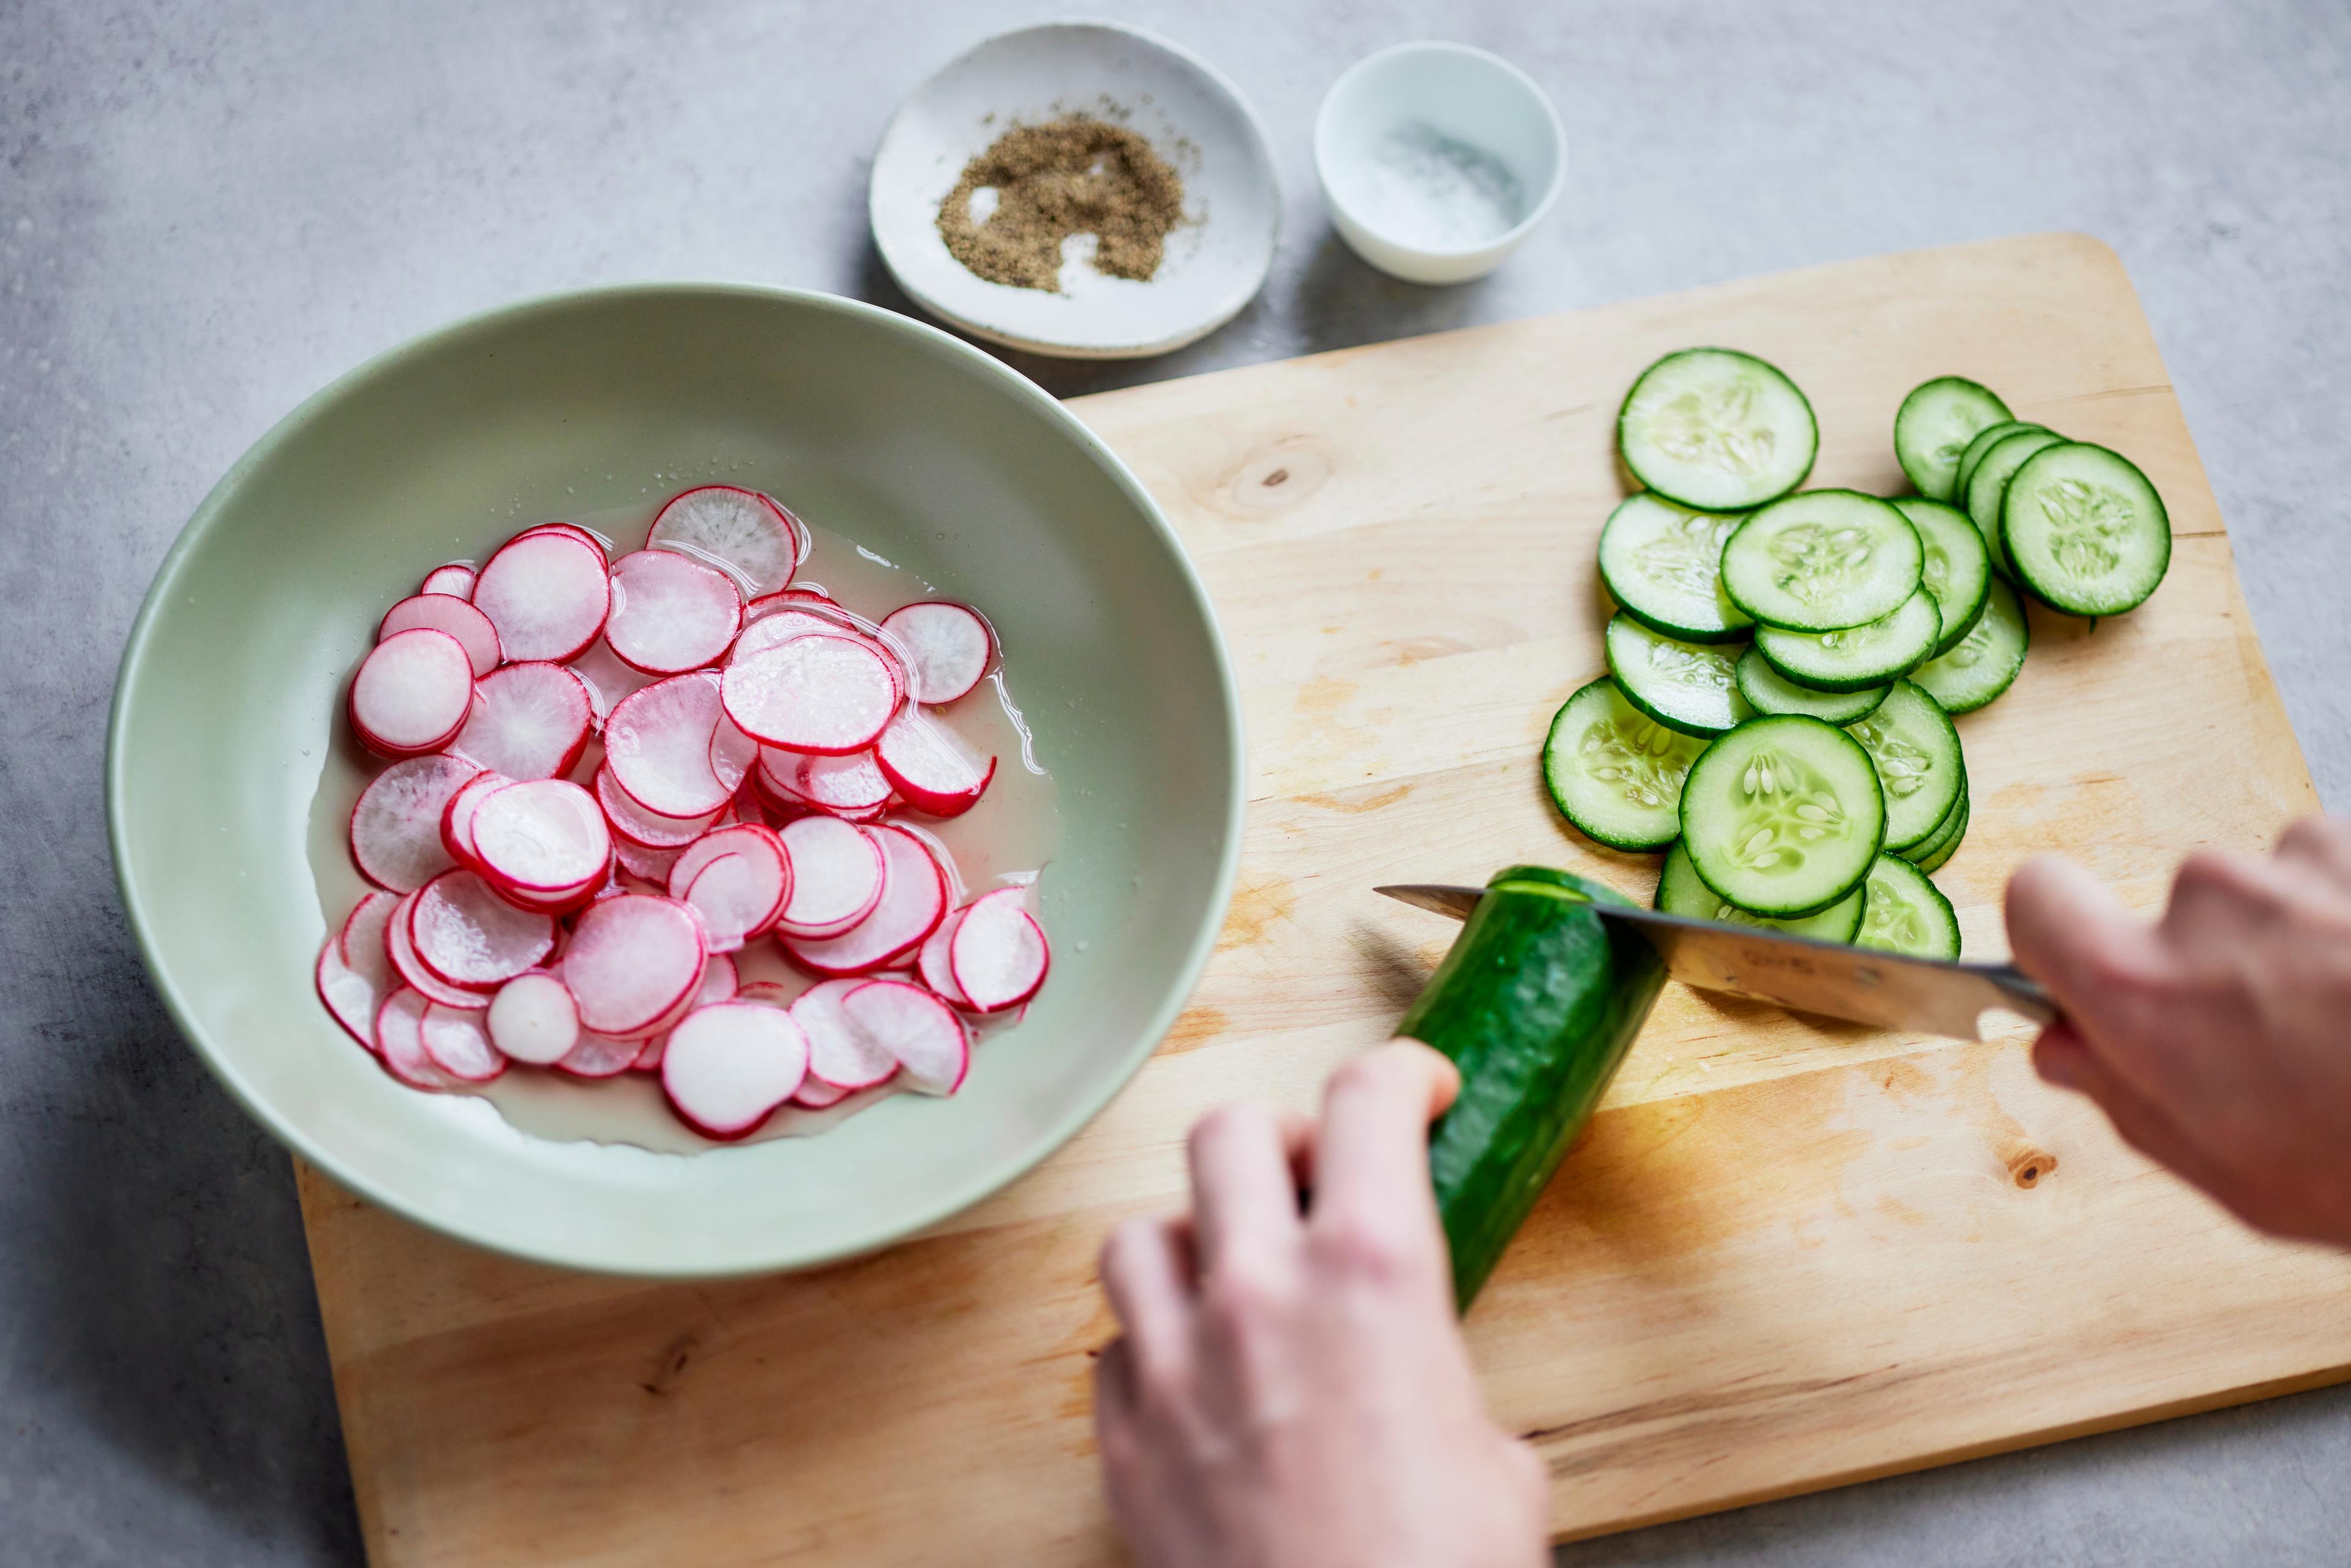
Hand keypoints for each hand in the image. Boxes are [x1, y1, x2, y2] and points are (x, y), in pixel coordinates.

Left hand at [1094, 1040, 1548, 1567]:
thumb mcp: (1495, 1461)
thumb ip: (1442, 1384)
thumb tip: (1425, 1391)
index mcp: (1374, 1275)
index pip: (1367, 1102)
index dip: (1397, 1074)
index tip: (1414, 1086)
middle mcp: (1261, 1296)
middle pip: (1226, 1134)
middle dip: (1277, 1138)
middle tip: (1311, 1173)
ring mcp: (1176, 1368)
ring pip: (1139, 1234)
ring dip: (1190, 1238)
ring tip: (1232, 1271)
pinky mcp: (1125, 1444)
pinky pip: (1112, 1349)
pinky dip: (1150, 1345)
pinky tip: (1194, 1379)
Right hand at [2006, 816, 2350, 1244]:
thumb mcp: (2237, 1177)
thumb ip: (2130, 1100)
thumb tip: (2070, 1048)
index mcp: (2147, 992)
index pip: (2035, 898)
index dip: (2056, 934)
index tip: (2087, 968)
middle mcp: (2214, 904)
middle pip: (2179, 906)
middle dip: (2222, 963)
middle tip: (2290, 1043)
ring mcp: (2311, 863)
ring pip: (2276, 885)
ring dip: (2309, 939)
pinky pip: (2349, 870)